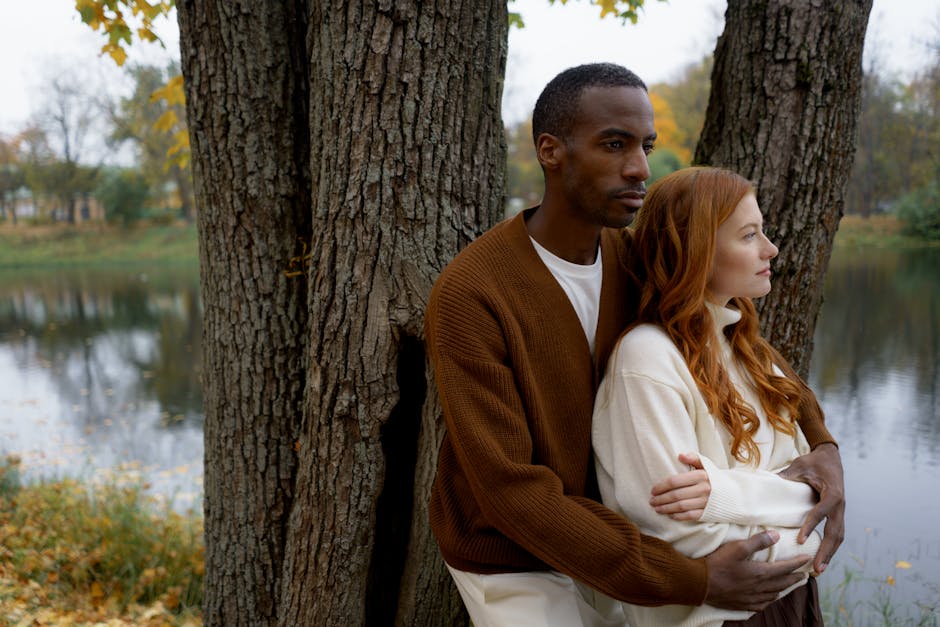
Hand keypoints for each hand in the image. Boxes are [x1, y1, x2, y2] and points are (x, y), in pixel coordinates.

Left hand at [649, 452, 710, 519]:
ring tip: (656, 508)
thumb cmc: (714, 477)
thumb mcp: (706, 464)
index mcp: (701, 476)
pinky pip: (690, 515)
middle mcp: (703, 489)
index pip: (675, 481)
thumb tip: (680, 455)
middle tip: (651, 501)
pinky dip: (678, 516)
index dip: (661, 486)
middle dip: (660, 499)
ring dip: (666, 508)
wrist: (734, 493)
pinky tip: (670, 515)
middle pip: (675, 495)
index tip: (653, 490)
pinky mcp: (708, 513)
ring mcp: (706, 502)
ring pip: (680, 506)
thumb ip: (693, 458)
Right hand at [705, 531, 811, 610]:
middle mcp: (759, 588)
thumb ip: (758, 541)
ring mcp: (751, 598)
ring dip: (784, 588)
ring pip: (774, 594)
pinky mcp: (742, 604)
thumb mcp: (737, 547)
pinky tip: (769, 598)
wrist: (700, 584)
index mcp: (760, 573)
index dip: (797, 563)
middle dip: (794, 577)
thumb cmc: (718, 563)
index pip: (785, 568)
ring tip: (789, 584)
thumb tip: (776, 535)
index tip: (807, 559)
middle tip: (804, 574)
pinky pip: (762, 604)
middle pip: (782, 583)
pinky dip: (770, 599)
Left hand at [778, 442, 844, 573]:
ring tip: (819, 570)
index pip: (822, 511)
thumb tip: (765, 484)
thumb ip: (786, 475)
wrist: (831, 457)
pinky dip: (830, 547)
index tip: (800, 539)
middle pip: (836, 531)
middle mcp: (840, 504)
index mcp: (832, 492)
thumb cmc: (813, 461)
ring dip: (830, 554)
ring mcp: (841, 510)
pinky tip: (822, 560)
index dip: (811, 525)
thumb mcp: (799, 465)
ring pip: (839, 536)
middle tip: (816, 567)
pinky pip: (836, 533)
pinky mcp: (838, 514)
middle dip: (826, 550)